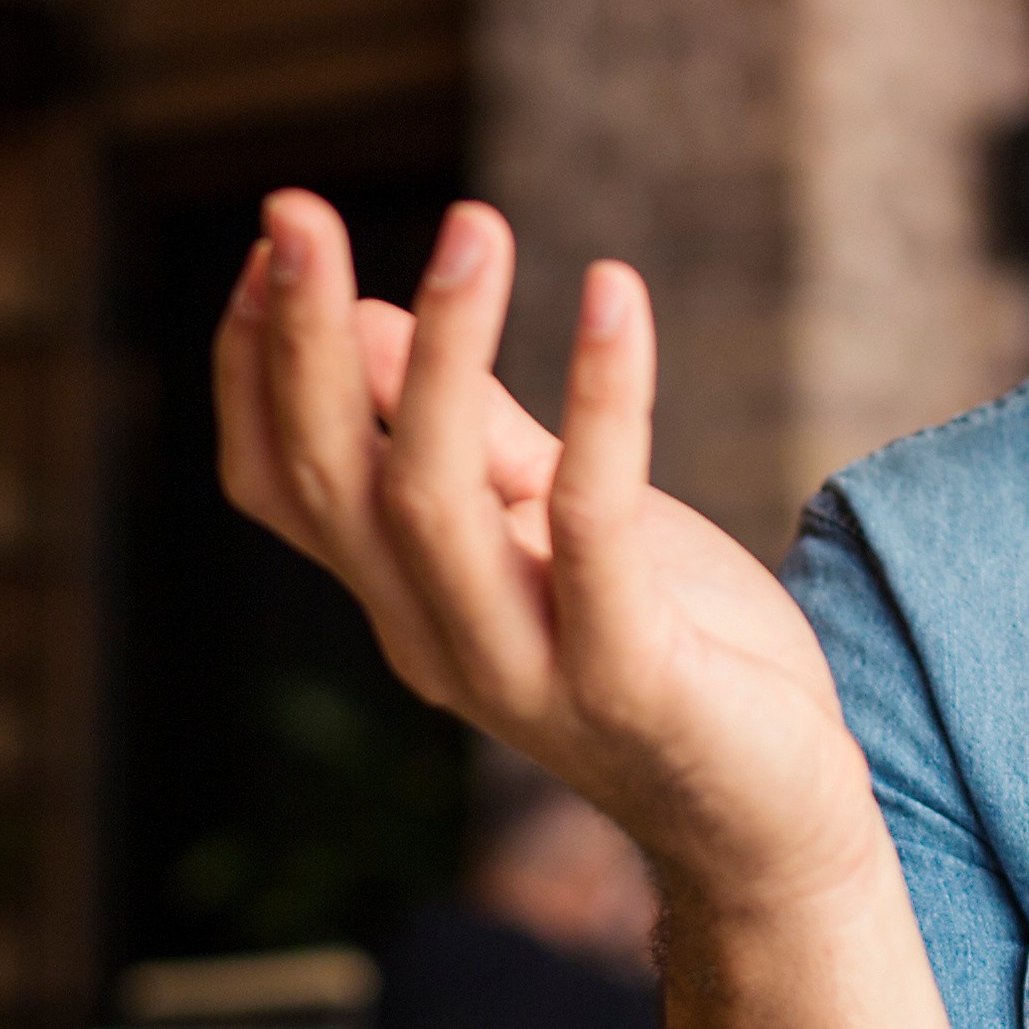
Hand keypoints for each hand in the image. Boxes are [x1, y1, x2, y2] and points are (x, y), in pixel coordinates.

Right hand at [213, 196, 889, 916]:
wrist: (774, 818)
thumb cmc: (669, 648)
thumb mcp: (554, 517)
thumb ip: (469, 431)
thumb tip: (361, 314)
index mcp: (402, 596)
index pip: (279, 482)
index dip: (254, 366)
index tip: (272, 238)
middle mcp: (432, 637)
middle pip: (328, 482)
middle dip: (294, 341)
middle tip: (291, 210)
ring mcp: (521, 666)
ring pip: (430, 502)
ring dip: (439, 354)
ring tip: (472, 226)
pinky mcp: (626, 678)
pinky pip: (593, 525)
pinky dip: (604, 403)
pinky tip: (616, 296)